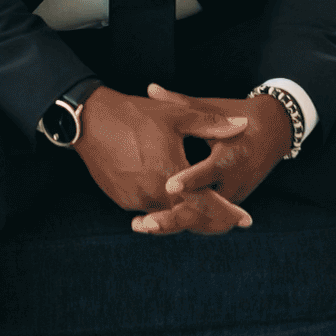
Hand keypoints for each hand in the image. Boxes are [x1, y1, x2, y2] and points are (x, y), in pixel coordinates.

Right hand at [74, 85, 253, 232]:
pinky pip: (149, 207)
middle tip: (228, 219)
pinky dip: (164, 205)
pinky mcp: (122, 200)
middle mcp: (154, 193)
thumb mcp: (176, 116)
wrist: (89, 121)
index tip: (246, 220)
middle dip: (209, 218)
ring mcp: (136, 200)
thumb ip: (212, 124)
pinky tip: (172, 195)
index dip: (227, 213)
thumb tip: (242, 124)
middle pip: (188, 216)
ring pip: (168, 213)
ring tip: (201, 205)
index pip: (206, 203)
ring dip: (185, 211)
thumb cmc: (135, 115)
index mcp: (171, 174)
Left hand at [146, 85, 292, 230]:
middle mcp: (236, 181)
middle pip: (205, 207)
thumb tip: (150, 89)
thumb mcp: (213, 108)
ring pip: (205, 219)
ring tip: (142, 225)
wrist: (275, 131)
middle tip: (145, 223)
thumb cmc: (239, 115)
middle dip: (175, 217)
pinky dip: (184, 222)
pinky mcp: (232, 204)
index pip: (210, 172)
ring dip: (175, 224)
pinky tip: (156, 224)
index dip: (190, 180)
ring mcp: (235, 196)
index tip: (168, 186)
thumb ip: (180, 103)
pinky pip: (208, 218)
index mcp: (233, 155)